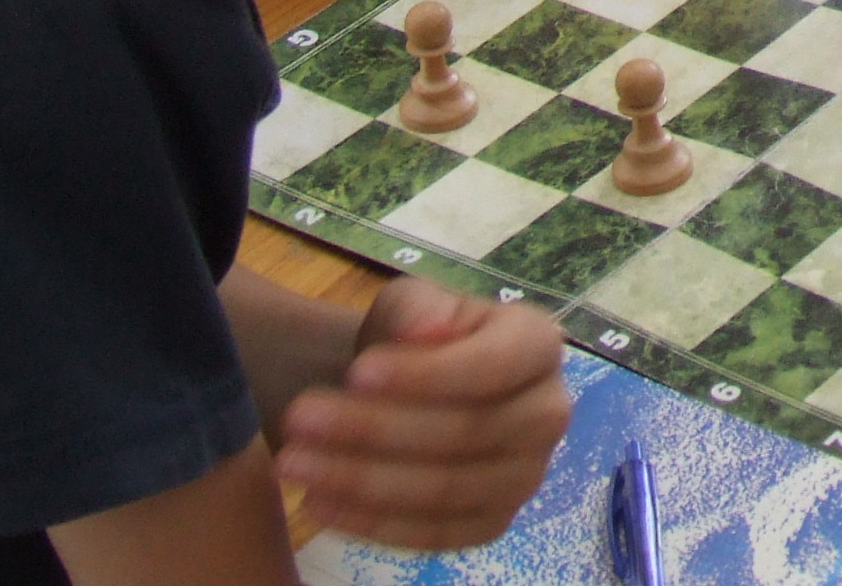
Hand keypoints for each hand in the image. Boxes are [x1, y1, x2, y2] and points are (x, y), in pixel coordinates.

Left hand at [274, 277, 570, 550]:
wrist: (399, 393)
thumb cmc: (408, 343)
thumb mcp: (408, 307)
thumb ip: (417, 309)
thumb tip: (426, 329)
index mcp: (539, 344)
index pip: (494, 365)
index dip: (426, 374)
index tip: (355, 374)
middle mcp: (547, 413)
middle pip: (468, 433)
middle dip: (377, 430)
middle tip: (299, 420)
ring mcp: (526, 475)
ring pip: (447, 491)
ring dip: (363, 481)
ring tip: (295, 463)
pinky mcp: (493, 522)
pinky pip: (435, 535)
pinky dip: (372, 524)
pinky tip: (318, 503)